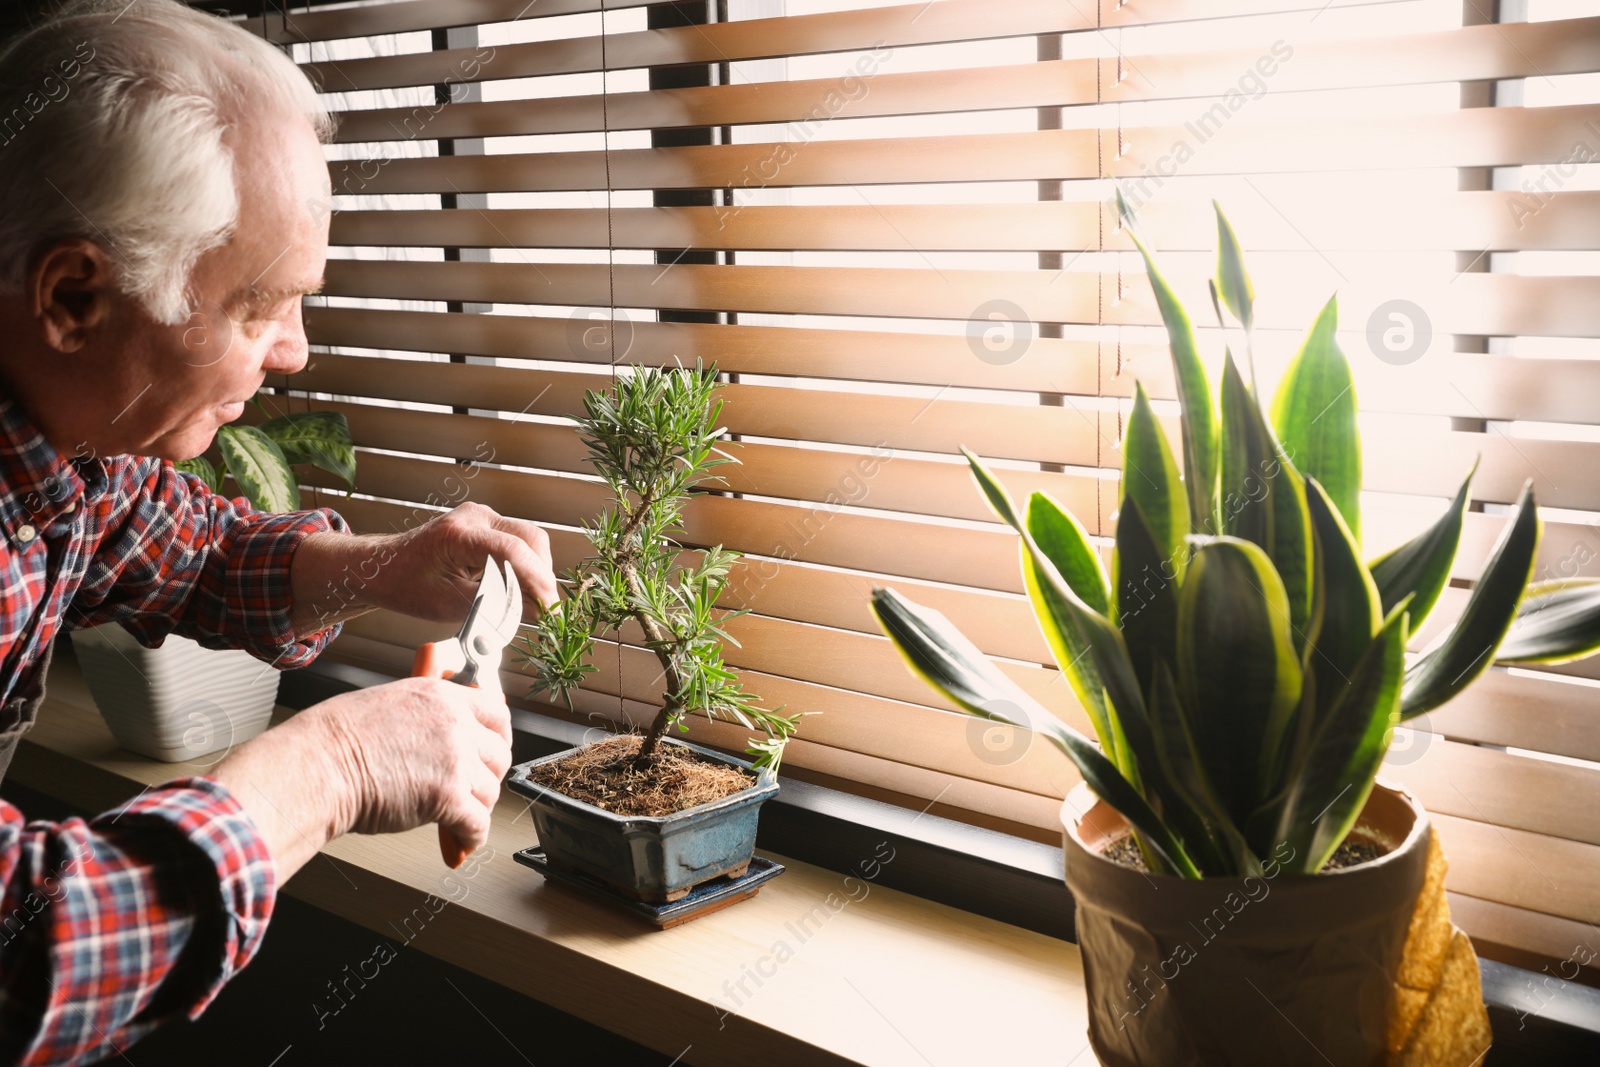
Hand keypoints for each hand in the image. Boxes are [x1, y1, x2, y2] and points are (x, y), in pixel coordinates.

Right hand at [315, 676, 512, 850]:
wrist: (317, 767)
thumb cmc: (334, 741)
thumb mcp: (388, 704)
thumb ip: (423, 716)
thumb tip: (437, 734)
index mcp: (440, 696)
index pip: (496, 711)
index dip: (498, 736)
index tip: (493, 749)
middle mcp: (454, 723)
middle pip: (499, 754)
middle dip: (488, 776)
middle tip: (473, 789)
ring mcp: (455, 759)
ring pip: (490, 791)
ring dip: (476, 808)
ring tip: (457, 818)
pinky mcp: (448, 797)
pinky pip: (478, 823)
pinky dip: (471, 837)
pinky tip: (460, 841)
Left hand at [364, 501, 557, 623]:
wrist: (382, 567)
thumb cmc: (407, 586)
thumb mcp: (449, 604)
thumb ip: (495, 605)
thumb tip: (536, 611)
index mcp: (459, 533)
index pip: (513, 550)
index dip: (537, 580)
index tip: (550, 609)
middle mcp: (475, 516)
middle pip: (530, 538)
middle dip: (542, 575)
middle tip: (545, 610)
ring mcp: (482, 516)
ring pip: (529, 539)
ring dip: (536, 571)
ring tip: (532, 603)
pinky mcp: (487, 524)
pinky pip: (519, 541)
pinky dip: (525, 566)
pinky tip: (519, 590)